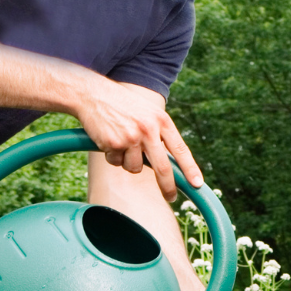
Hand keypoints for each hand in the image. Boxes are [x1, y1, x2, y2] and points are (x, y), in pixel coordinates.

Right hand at [76, 77, 202, 201]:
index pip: (181, 150)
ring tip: (122, 143)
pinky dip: (112, 156)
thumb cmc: (123, 105)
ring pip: (135, 168)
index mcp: (162, 121)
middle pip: (163, 168)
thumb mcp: (149, 113)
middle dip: (168, 186)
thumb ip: (161, 134)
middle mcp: (149, 130)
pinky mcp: (113, 143)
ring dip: (128, 162)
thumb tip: (170, 164)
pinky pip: (116, 162)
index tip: (197, 184)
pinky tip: (108, 139)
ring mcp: (131, 137)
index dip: (190, 169)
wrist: (92, 94)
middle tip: (171, 197)